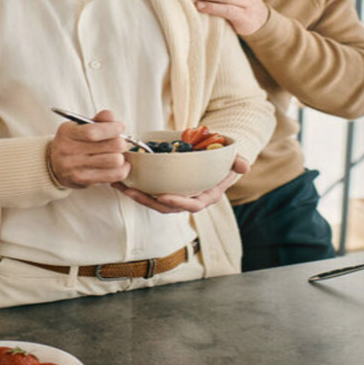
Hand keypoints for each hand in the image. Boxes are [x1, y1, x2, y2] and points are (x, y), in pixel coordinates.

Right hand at [48, 110, 130, 188]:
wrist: (54, 165)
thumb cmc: (72, 143)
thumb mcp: (78, 126)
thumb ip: (97, 120)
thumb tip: (110, 117)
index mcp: (67, 133)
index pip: (92, 132)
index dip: (112, 129)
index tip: (120, 127)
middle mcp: (69, 151)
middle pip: (109, 146)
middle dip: (121, 142)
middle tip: (120, 141)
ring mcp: (76, 168)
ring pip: (115, 161)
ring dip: (121, 156)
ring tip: (117, 153)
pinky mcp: (85, 181)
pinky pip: (115, 175)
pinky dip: (123, 168)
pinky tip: (119, 165)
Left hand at [112, 155, 249, 214]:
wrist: (212, 157)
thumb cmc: (221, 160)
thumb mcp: (231, 159)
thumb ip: (236, 162)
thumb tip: (244, 166)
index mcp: (205, 196)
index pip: (192, 205)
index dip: (177, 202)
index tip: (163, 196)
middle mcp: (188, 199)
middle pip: (167, 206)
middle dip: (149, 201)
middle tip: (134, 193)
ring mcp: (174, 195)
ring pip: (154, 201)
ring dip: (137, 196)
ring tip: (123, 187)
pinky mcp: (162, 189)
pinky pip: (147, 192)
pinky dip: (133, 187)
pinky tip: (119, 180)